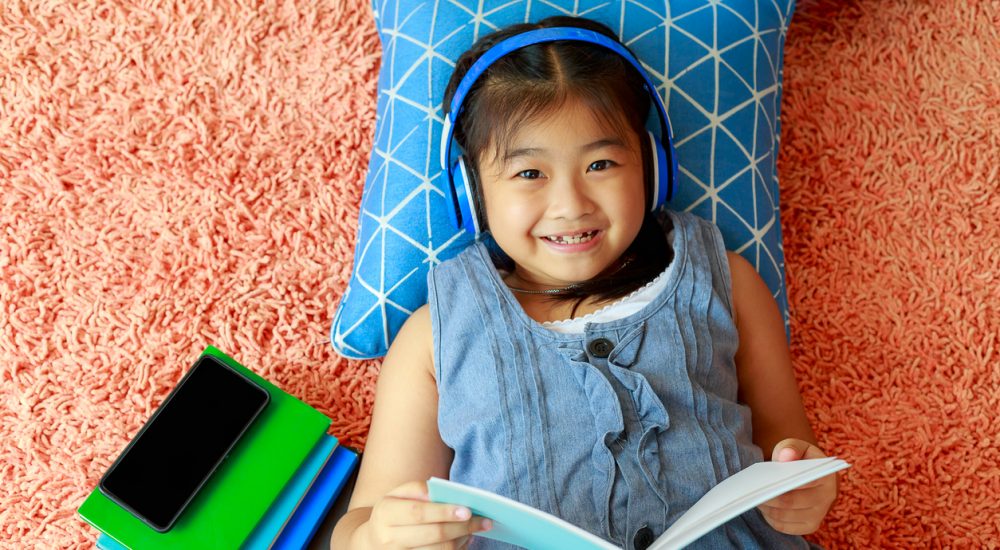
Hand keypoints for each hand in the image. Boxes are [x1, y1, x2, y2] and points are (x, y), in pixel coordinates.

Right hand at [364, 481, 492, 548]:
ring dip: (462, 539)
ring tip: (475, 529)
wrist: (373, 541)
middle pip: (432, 535)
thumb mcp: (398, 494)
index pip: (418, 513)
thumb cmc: (393, 512)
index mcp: (385, 513)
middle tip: (483, 521)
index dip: (444, 512)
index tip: (467, 510)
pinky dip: (456, 549)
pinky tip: (464, 539)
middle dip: (461, 527)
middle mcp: (389, 538)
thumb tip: (442, 494)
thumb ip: (418, 489)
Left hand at [756, 439, 838, 535]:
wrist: (812, 476)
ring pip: (785, 516)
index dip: (784, 482)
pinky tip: (763, 507)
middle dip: (769, 497)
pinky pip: (784, 526)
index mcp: (826, 476)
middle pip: (791, 502)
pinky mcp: (809, 526)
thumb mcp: (797, 446)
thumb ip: (791, 447)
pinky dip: (770, 518)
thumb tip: (785, 456)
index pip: (806, 482)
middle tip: (752, 491)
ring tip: (754, 498)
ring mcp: (818, 515)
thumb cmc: (801, 459)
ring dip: (767, 508)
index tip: (765, 480)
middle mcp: (827, 498)